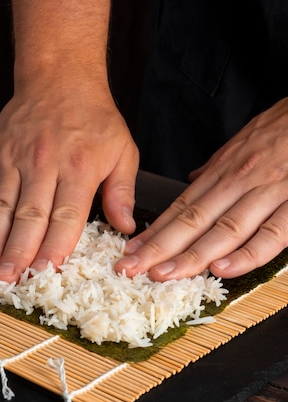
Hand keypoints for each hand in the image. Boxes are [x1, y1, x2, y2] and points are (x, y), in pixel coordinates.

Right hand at [0, 79, 138, 281]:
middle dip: (18, 251)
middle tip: (8, 280)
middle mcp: (44, 165)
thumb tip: (126, 227)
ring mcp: (16, 160)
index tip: (45, 271)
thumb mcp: (122, 150)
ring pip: (2, 206)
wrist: (59, 75)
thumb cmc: (94, 117)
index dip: (55, 245)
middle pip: (30, 216)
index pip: (66, 215)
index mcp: (78, 168)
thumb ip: (122, 192)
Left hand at [116, 97, 287, 279]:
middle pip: (192, 221)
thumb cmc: (285, 127)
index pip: (181, 207)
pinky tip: (222, 269)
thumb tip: (193, 181)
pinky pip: (271, 234)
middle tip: (130, 268)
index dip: (154, 232)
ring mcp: (267, 192)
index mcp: (224, 172)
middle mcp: (239, 182)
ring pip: (224, 230)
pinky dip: (247, 254)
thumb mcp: (244, 142)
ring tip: (164, 274)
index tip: (130, 250)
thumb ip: (218, 167)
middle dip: (158, 249)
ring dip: (192, 256)